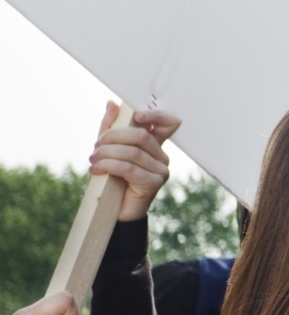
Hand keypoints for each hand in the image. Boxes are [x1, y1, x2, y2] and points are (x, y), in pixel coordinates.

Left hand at [90, 101, 180, 222]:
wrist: (113, 210)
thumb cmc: (113, 178)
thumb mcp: (108, 149)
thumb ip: (111, 127)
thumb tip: (112, 104)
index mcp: (155, 145)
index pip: (169, 123)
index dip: (155, 115)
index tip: (136, 116)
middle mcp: (162, 156)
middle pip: (141, 135)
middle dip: (113, 137)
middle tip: (96, 145)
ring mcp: (161, 170)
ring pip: (132, 152)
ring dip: (106, 153)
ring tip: (92, 159)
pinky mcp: (154, 183)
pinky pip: (129, 168)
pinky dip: (108, 166)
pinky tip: (95, 169)